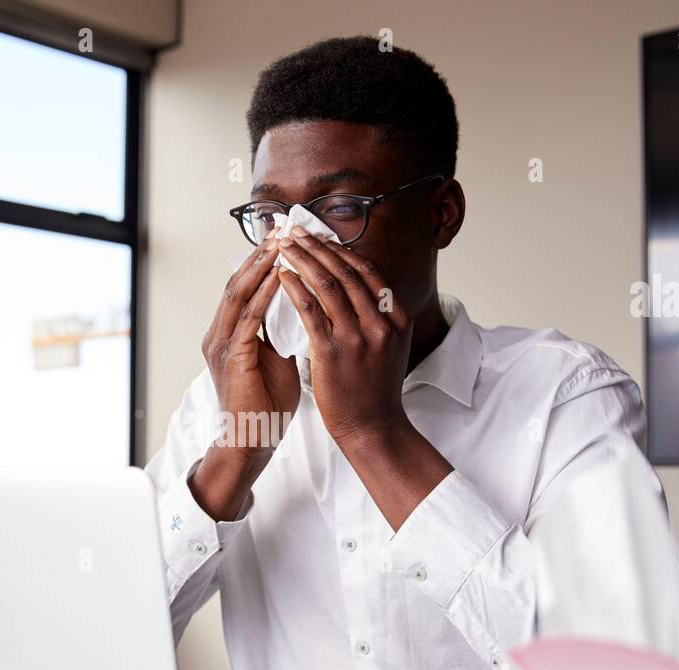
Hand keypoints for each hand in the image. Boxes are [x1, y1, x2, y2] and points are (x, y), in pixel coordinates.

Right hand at [190, 237, 301, 519]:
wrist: (252, 440)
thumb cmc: (267, 406)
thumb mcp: (278, 362)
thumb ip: (285, 336)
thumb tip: (308, 314)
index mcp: (229, 334)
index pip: (245, 287)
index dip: (263, 261)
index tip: (284, 239)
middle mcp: (219, 333)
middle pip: (238, 281)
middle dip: (261, 253)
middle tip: (282, 227)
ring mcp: (221, 344)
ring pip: (240, 292)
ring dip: (262, 264)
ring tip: (282, 241)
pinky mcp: (231, 356)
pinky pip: (249, 316)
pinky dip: (266, 292)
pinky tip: (283, 274)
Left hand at [273, 229, 411, 447]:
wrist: (372, 428)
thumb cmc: (375, 390)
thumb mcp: (389, 347)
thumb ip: (378, 318)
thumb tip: (358, 289)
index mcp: (397, 318)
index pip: (368, 272)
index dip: (341, 252)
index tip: (321, 238)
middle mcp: (381, 322)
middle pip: (346, 271)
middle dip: (318, 247)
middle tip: (296, 232)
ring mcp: (358, 336)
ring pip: (328, 284)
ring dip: (303, 259)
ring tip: (284, 246)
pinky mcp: (332, 350)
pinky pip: (310, 309)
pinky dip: (294, 287)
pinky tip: (281, 275)